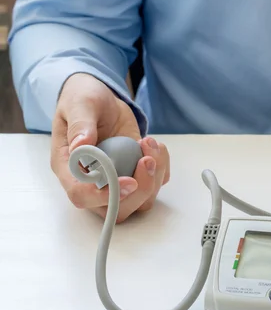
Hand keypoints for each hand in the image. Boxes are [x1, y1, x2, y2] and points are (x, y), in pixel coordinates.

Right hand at [51, 73, 169, 221]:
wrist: (102, 99)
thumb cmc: (83, 100)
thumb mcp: (80, 104)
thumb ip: (80, 125)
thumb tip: (81, 146)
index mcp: (69, 168)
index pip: (81, 196)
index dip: (105, 195)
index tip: (129, 181)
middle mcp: (93, 182)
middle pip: (117, 209)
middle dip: (140, 189)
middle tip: (147, 158)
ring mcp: (117, 180)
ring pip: (141, 201)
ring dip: (154, 176)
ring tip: (149, 143)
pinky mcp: (136, 173)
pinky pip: (156, 183)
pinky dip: (162, 167)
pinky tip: (153, 144)